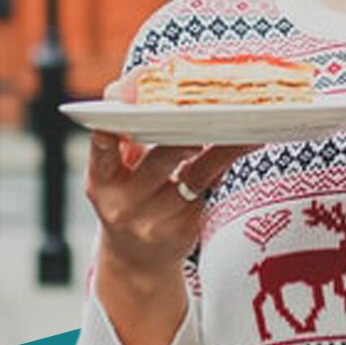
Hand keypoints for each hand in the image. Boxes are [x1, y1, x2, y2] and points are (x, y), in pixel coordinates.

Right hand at [86, 68, 259, 275]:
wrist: (136, 261)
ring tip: (242, 127)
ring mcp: (151, 222)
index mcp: (100, 180)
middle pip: (159, 160)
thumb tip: (143, 83)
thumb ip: (126, 133)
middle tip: (207, 114)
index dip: (108, 136)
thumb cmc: (129, 196)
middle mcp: (121, 204)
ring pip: (194, 176)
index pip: (101, 152)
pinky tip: (244, 146)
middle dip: (184, 136)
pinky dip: (226, 166)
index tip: (119, 116)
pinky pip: (208, 192)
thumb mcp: (116, 170)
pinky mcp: (180, 233)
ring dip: (221, 148)